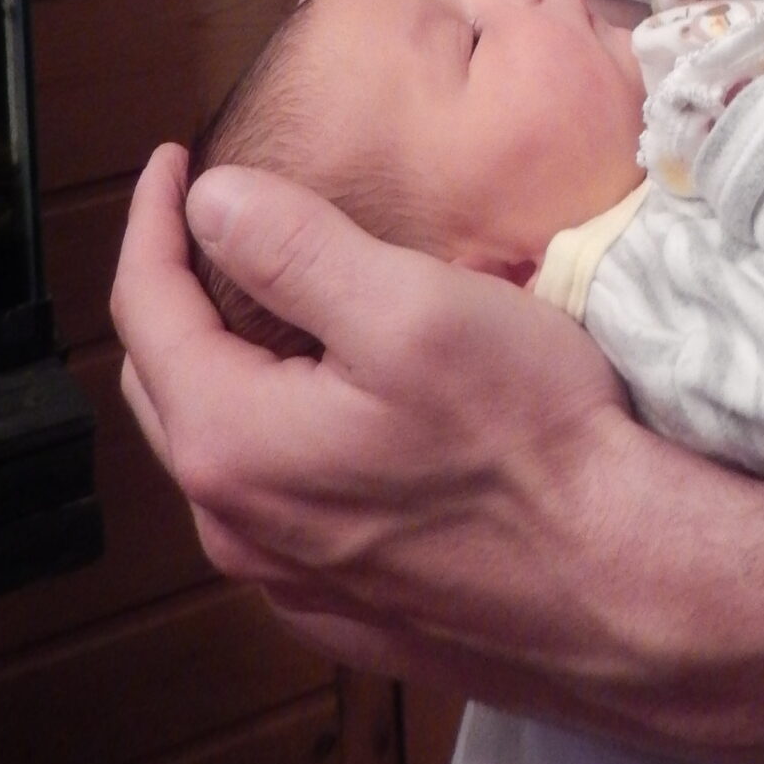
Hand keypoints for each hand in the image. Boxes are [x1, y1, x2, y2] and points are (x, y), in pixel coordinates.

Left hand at [109, 143, 673, 703]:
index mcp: (233, 443)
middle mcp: (238, 525)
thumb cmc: (527, 443)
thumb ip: (293, 247)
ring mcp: (287, 577)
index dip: (152, 219)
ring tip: (264, 297)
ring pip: (217, 447)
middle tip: (210, 218)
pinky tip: (322, 405)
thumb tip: (210, 201)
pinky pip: (272, 503)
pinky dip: (272, 431)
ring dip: (222, 363)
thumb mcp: (410, 308)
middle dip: (174, 289)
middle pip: (165, 381)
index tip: (174, 158)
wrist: (618, 584)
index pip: (145, 310)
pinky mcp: (343, 604)